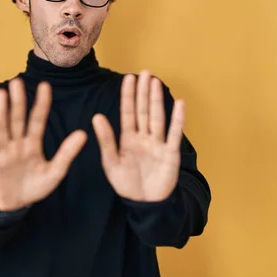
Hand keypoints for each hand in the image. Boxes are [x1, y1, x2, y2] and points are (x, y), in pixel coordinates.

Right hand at [0, 78, 87, 210]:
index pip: (37, 120)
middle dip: (18, 101)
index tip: (45, 86)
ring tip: (1, 93)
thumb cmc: (35, 187)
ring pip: (2, 128)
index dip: (41, 104)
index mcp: (33, 144)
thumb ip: (67, 153)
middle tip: (17, 81)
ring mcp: (3, 151)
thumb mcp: (55, 171)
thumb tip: (83, 133)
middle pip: (17, 119)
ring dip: (1, 111)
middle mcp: (17, 143)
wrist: (15, 205)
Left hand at [92, 71, 184, 201]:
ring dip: (157, 100)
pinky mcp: (170, 154)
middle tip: (145, 72)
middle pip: (143, 110)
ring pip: (157, 117)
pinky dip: (177, 119)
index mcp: (128, 138)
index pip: (128, 113)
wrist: (144, 203)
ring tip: (156, 82)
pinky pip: (174, 134)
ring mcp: (158, 144)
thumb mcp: (111, 162)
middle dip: (143, 92)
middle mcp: (143, 137)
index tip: (128, 78)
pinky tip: (179, 103)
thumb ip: (106, 140)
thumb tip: (96, 116)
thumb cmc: (126, 183)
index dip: (128, 95)